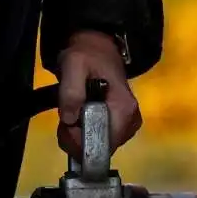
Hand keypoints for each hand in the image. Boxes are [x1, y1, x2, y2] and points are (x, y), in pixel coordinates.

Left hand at [55, 30, 141, 159]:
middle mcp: (131, 122)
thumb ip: (71, 91)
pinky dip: (85, 135)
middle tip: (65, 119)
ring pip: (100, 147)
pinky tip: (78, 119)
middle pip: (102, 149)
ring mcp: (128, 125)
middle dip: (77, 140)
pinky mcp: (121, 126)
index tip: (65, 126)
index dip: (80, 141)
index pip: (104, 144)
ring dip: (79, 137)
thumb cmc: (87, 55)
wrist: (97, 48)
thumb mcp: (73, 65)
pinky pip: (100, 141)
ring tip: (71, 115)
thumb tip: (70, 120)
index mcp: (124, 109)